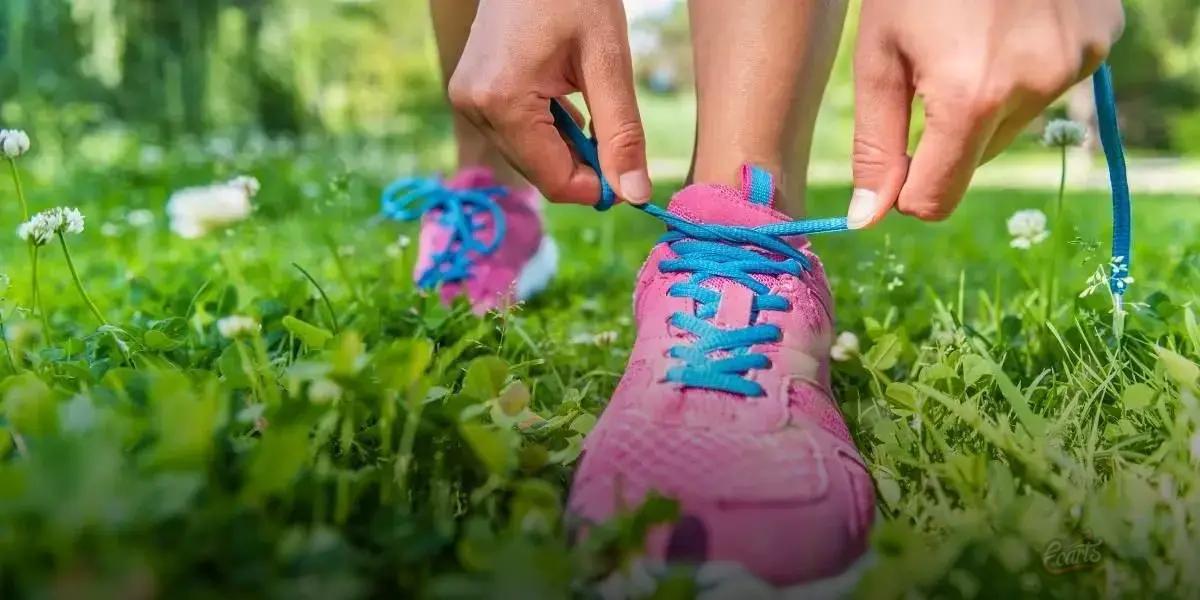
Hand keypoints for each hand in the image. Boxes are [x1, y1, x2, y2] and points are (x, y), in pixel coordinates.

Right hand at [448, 0, 650, 204]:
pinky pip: (515, 132)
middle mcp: (473, 107)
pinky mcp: (471, 92)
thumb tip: (635, 193)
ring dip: (566, 145)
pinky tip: (567, 95)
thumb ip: (621, 132)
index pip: (553, 180)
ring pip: (527, 155)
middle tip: (617, 135)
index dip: (597, 188)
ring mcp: (467, 99)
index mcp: (502, 101)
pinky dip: (548, 129)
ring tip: (589, 99)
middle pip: (538, 171)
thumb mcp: (608, 61)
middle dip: (581, 165)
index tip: (630, 175)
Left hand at [847, 0, 1123, 227]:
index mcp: (970, 98)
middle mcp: (1034, 87)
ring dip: (988, 100)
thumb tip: (865, 219)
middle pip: (974, 161)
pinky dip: (1026, 68)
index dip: (908, 187)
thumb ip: (874, 145)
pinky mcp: (1100, 41)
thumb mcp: (879, 58)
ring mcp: (1076, 62)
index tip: (897, 157)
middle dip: (947, 134)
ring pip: (1014, 125)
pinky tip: (1009, 23)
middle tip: (933, 68)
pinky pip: (1051, 85)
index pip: (936, 199)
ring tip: (972, 38)